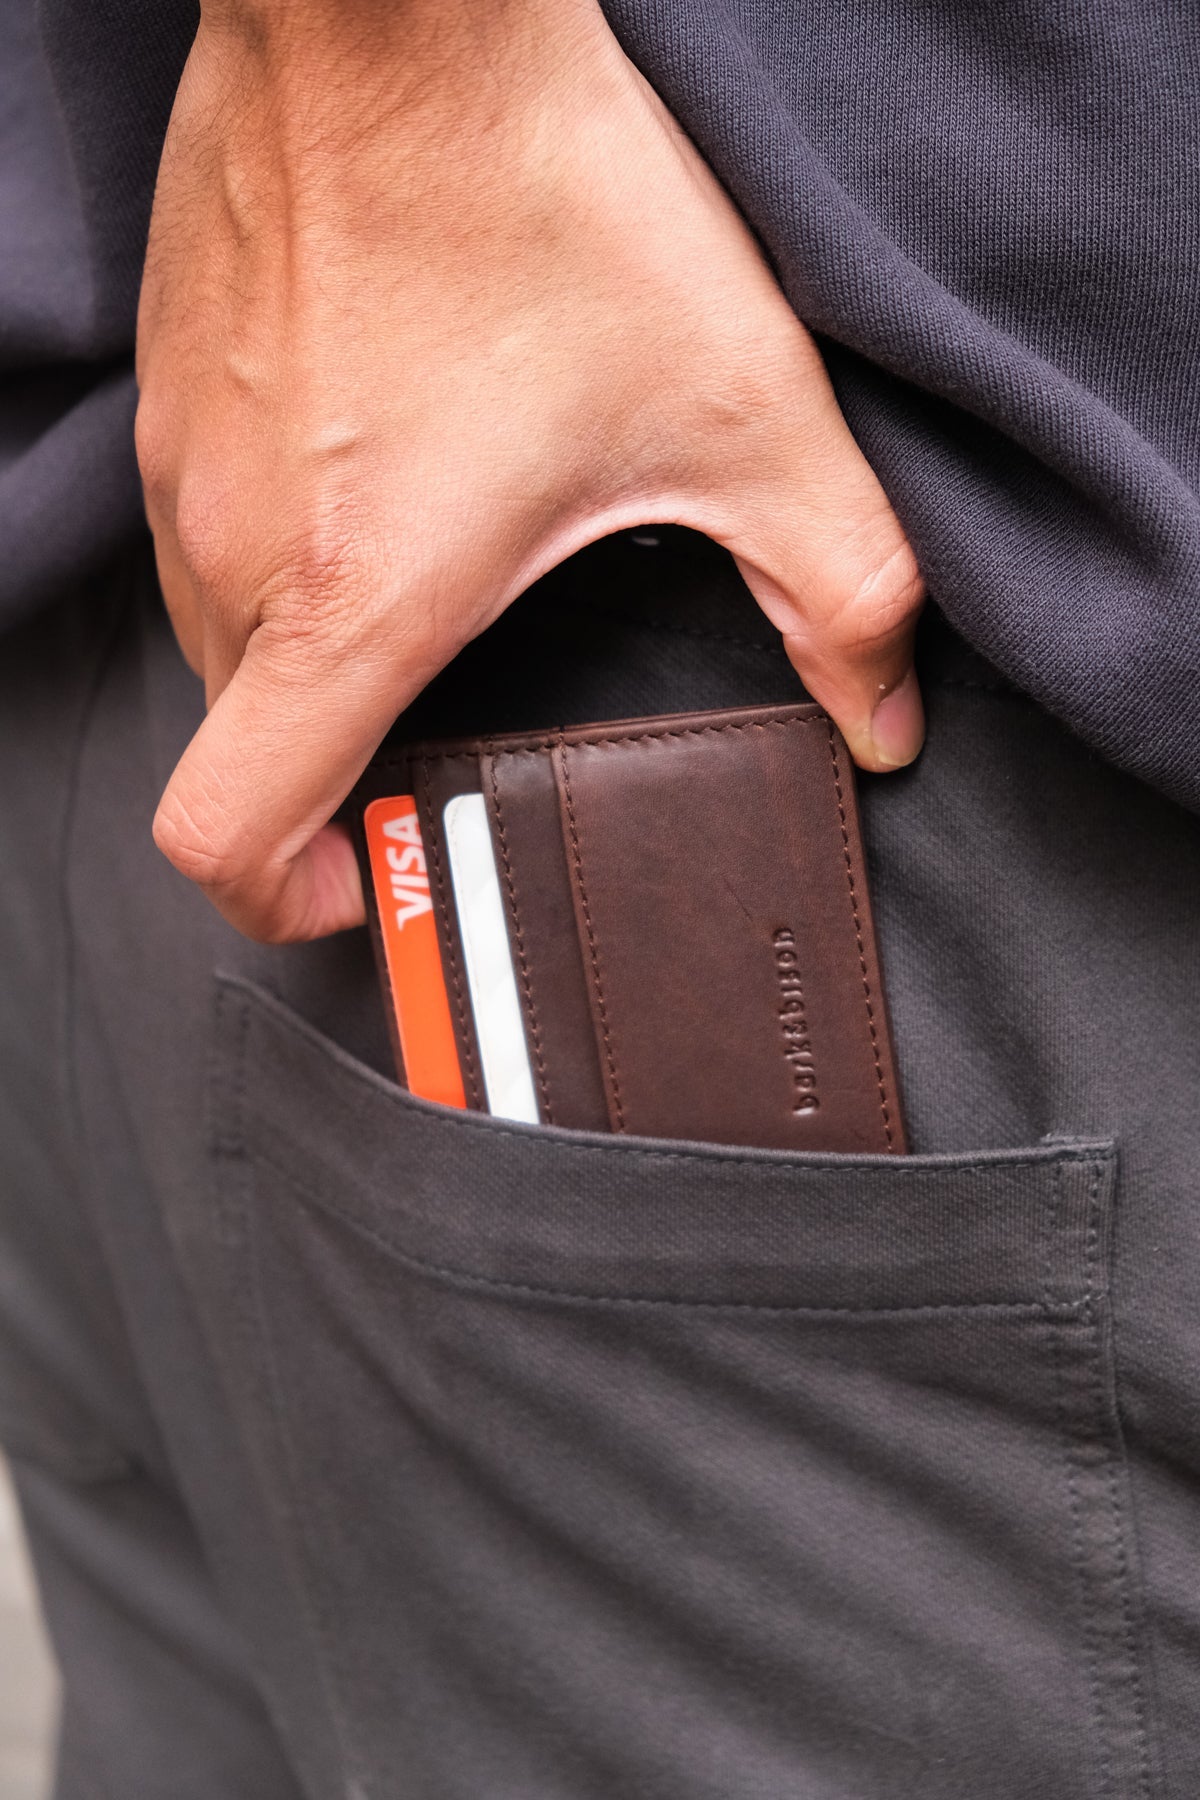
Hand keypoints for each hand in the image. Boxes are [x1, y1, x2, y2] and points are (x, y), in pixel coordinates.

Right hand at [136, 0, 923, 942]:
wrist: (396, 12)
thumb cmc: (545, 199)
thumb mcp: (738, 415)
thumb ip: (835, 586)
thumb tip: (881, 706)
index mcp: (356, 594)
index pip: (224, 830)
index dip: (280, 898)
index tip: (363, 883)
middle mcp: (237, 544)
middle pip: (243, 740)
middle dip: (340, 764)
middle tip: (449, 715)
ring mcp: (188, 462)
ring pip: (219, 632)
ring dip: (312, 649)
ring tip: (429, 573)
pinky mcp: (173, 388)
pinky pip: (207, 524)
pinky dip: (282, 546)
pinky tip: (382, 468)